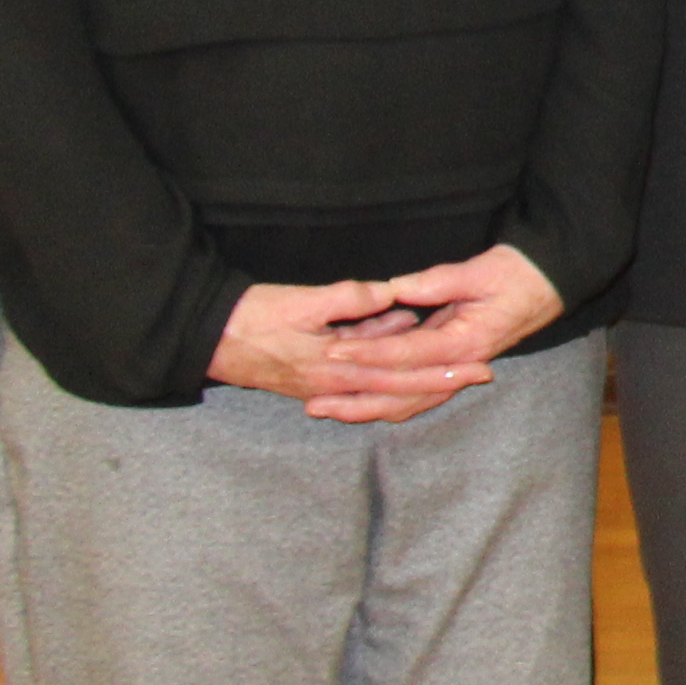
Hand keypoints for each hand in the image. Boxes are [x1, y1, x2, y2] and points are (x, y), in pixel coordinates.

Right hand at [212, 277, 469, 421]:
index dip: (439, 371)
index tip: (476, 366)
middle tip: (479, 374)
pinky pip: (358, 385)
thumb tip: (392, 294)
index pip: (400, 375)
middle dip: (439, 382)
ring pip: (379, 389)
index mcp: (336, 368)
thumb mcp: (304, 301)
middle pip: (397, 390)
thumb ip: (351, 300)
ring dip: (414, 382)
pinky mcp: (310, 379)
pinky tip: (399, 360)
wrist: (206, 337)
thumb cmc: (253, 316)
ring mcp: (320, 386)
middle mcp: (333, 385)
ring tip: (452, 372)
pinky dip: (384, 378)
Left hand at [279, 244, 566, 422]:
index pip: (408, 355)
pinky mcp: (450, 368)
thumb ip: (438, 281)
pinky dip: (384, 402)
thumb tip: (395, 288)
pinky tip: (355, 401)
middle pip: (401, 394)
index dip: (368, 355)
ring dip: (365, 409)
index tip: (333, 352)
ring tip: (325, 409)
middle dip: (355, 398)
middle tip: (314, 401)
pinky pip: (414, 395)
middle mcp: (460, 365)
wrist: (549, 283)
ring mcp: (456, 371)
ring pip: (406, 403)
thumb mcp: (481, 270)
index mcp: (466, 342)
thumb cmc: (518, 273)